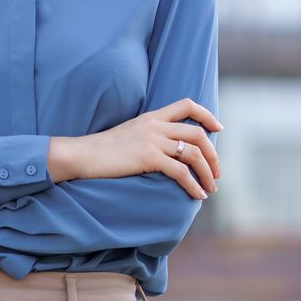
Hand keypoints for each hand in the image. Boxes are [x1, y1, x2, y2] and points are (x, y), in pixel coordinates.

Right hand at [76, 98, 222, 199]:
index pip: (187, 104)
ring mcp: (153, 140)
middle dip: (213, 155)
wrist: (82, 154)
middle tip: (216, 172)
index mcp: (152, 116)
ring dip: (207, 173)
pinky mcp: (148, 157)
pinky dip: (193, 185)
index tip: (218, 128)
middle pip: (198, 133)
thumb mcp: (130, 133)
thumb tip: (167, 149)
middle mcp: (156, 125)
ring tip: (210, 188)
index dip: (207, 115)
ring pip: (194, 153)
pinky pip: (180, 172)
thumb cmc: (103, 150)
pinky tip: (197, 195)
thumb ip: (150, 134)